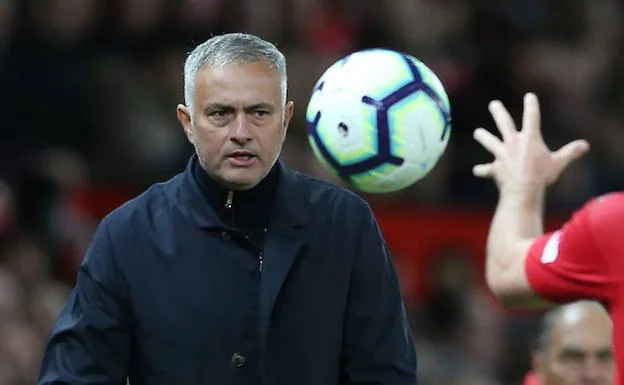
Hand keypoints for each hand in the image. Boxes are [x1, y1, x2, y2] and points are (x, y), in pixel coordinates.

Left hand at [472, 92, 589, 193]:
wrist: (523, 189)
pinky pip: (486, 169)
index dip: (531, 105)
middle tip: (493, 104)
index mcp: (530, 138)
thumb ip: (570, 152)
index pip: (532, 117)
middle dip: (498, 112)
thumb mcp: (559, 162)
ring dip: (483, 137)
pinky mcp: (495, 168)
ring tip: (478, 133)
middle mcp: (513, 142)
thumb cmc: (542, 175)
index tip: (529, 96)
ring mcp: (501, 154)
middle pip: (504, 123)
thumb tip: (585, 145)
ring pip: (490, 142)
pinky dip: (481, 170)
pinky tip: (476, 171)